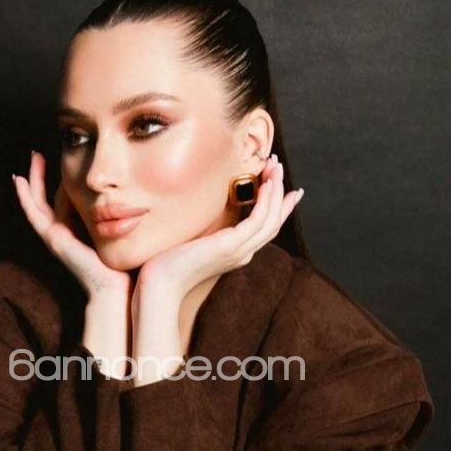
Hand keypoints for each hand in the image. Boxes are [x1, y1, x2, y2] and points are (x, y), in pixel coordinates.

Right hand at [12, 152, 131, 300]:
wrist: (115, 287)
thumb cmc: (122, 265)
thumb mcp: (119, 234)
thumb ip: (120, 219)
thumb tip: (137, 200)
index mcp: (76, 233)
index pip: (64, 202)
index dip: (59, 182)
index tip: (63, 162)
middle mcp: (62, 234)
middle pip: (46, 200)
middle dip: (41, 177)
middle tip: (38, 154)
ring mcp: (55, 237)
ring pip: (37, 204)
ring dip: (33, 180)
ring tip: (33, 157)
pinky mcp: (53, 239)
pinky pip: (34, 214)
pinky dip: (25, 197)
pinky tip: (20, 180)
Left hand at [135, 154, 303, 303]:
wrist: (161, 283)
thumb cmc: (170, 263)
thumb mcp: (193, 242)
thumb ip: (206, 230)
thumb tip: (205, 210)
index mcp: (236, 253)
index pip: (265, 229)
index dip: (279, 208)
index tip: (289, 190)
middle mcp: (242, 253)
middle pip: (273, 222)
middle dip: (280, 193)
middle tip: (280, 167)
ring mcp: (239, 251)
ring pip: (270, 220)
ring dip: (276, 191)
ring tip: (276, 167)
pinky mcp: (230, 246)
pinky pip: (257, 221)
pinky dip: (266, 201)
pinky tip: (267, 184)